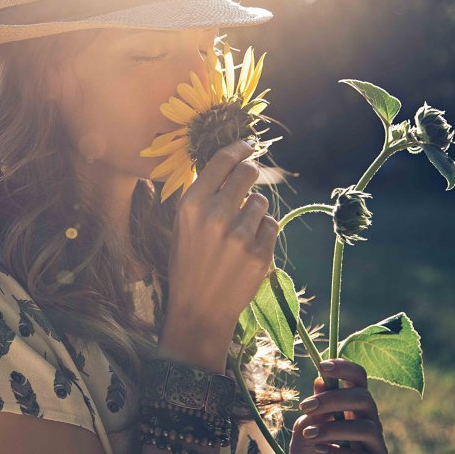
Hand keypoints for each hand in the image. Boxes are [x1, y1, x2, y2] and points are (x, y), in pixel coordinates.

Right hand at [164, 139, 280, 332]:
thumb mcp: (183, 224)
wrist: (199, 308)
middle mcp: (215, 216)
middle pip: (248, 173)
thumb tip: (228, 162)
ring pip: (261, 201)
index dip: (239, 147)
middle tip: (247, 182)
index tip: (247, 145)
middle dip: (250, 174)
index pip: (222, 161)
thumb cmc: (188, 262)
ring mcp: (240, 236)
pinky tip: (247, 247)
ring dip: (254, 210)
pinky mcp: (260, 253)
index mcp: (191, 205)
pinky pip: (271, 224)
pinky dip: (262, 232)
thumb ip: (203, 194)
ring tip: (238, 230)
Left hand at [289, 359, 387, 453]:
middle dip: (332, 399)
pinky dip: (338, 450)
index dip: (345, 367)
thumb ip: (315, 406)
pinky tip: (319, 449)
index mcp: (352, 404)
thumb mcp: (307, 425)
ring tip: (308, 434)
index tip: (321, 365)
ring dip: (333, 428)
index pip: (359, 377)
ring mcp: (375, 442)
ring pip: (367, 427)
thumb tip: (320, 381)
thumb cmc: (311, 448)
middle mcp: (368, 420)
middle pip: (364, 398)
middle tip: (305, 406)